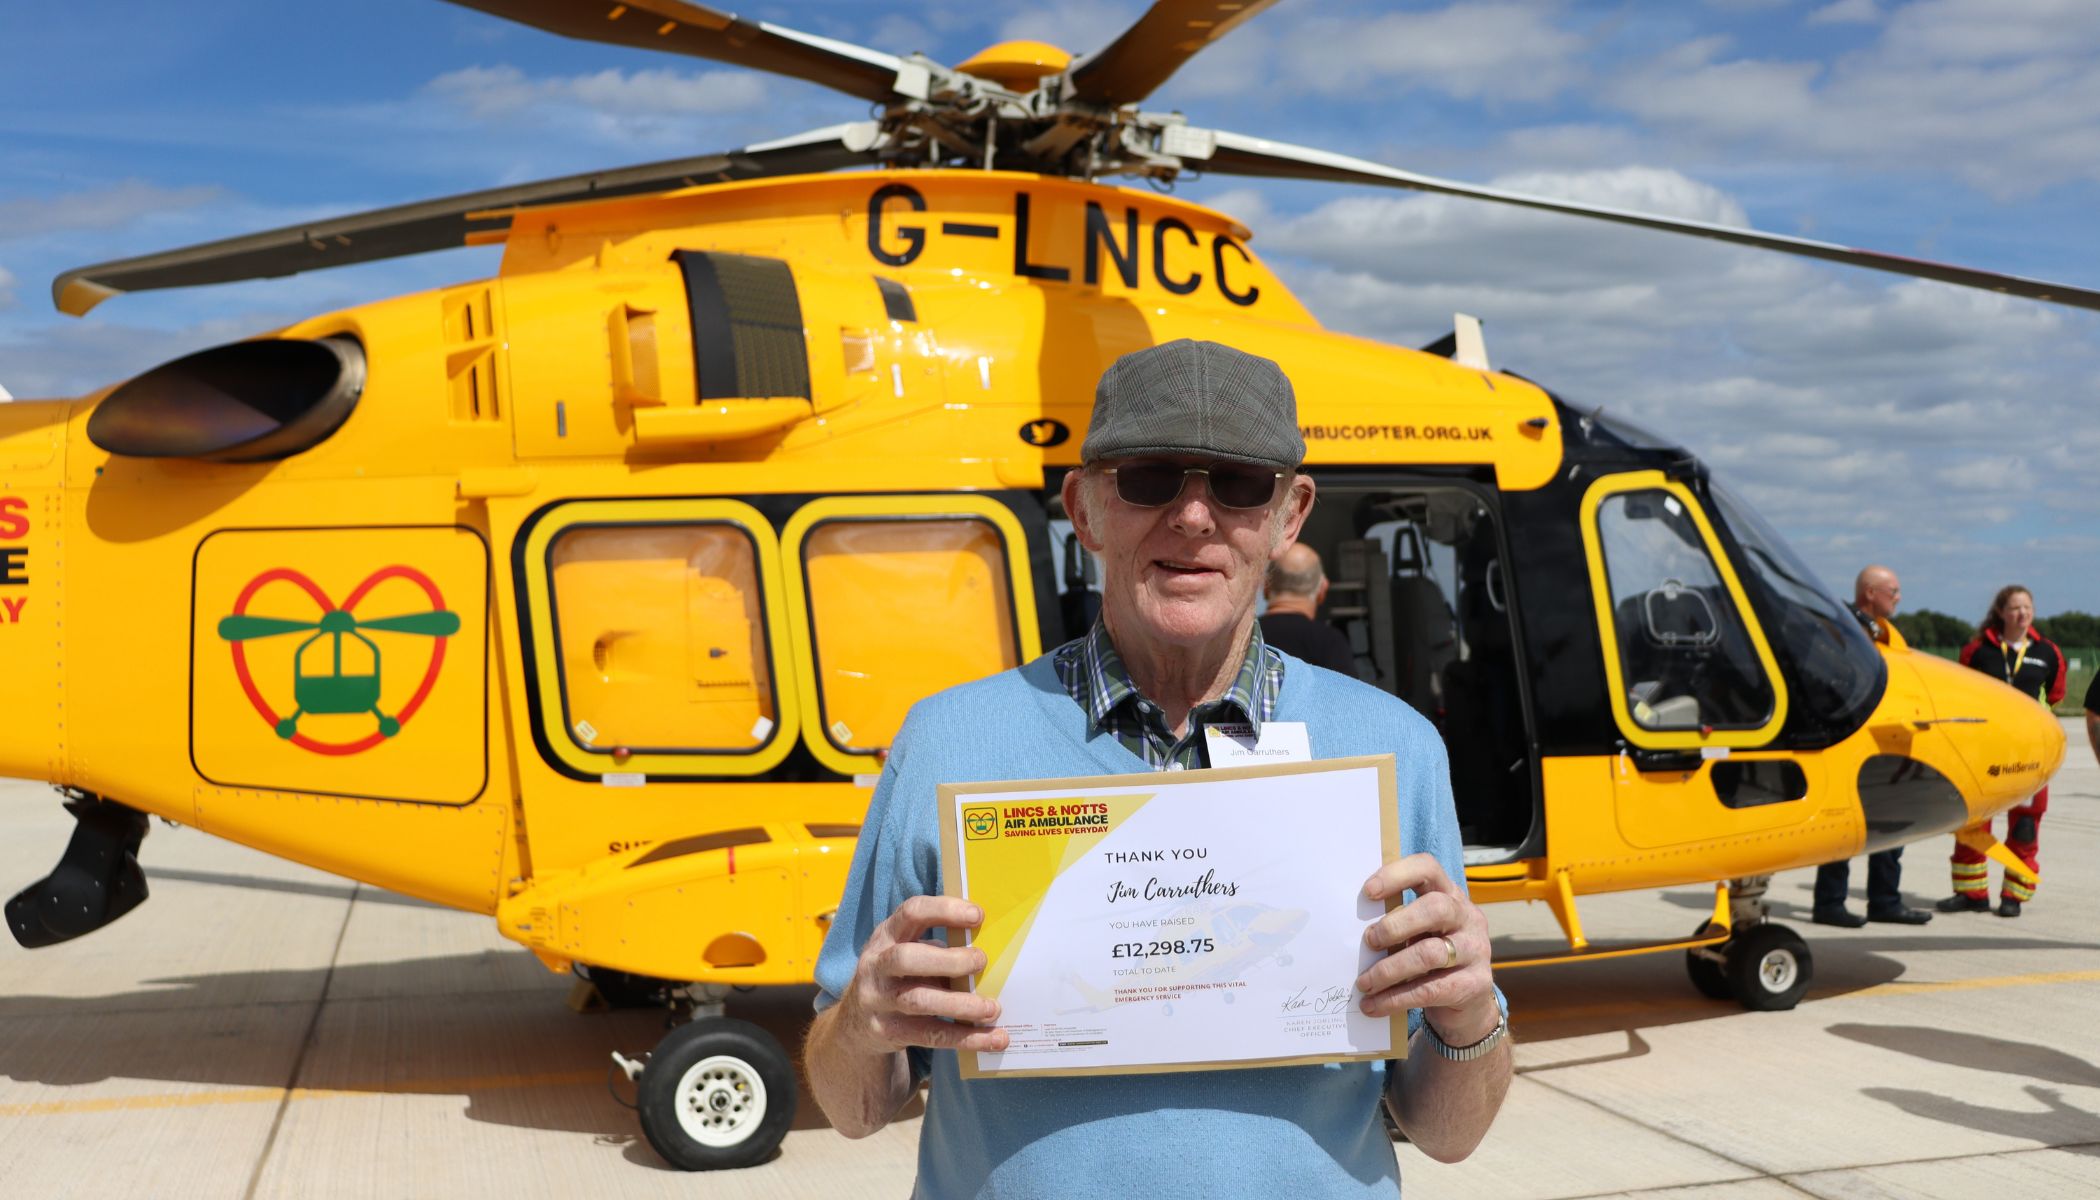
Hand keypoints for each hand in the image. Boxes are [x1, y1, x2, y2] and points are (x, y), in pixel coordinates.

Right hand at [832, 894, 1009, 1056]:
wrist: (856, 1022)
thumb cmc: (899, 977)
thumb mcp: (908, 953)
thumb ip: (938, 950)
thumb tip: (989, 953)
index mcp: (886, 935)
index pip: (911, 913)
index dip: (944, 910)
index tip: (978, 915)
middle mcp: (876, 965)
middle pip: (906, 958)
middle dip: (949, 960)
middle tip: (981, 961)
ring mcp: (877, 1000)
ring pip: (918, 1000)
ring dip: (960, 1004)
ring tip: (992, 1008)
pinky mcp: (886, 1032)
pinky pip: (929, 1035)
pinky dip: (965, 1038)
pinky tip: (994, 1038)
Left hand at [1356, 852, 1499, 1045]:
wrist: (1467, 1003)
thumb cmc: (1430, 958)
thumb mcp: (1418, 933)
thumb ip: (1396, 922)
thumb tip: (1348, 929)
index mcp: (1449, 895)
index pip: (1428, 869)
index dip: (1397, 875)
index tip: (1368, 891)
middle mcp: (1467, 917)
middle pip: (1435, 908)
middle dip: (1395, 925)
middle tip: (1368, 941)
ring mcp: (1476, 950)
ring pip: (1430, 953)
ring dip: (1389, 970)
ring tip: (1364, 983)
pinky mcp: (1475, 984)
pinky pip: (1430, 990)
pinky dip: (1396, 998)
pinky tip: (1373, 1006)